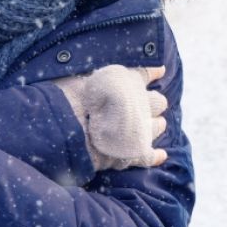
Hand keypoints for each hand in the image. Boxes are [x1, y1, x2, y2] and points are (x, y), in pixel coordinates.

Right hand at [51, 64, 168, 171]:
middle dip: (153, 103)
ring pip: (156, 127)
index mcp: (125, 82)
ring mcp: (138, 129)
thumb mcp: (77, 78)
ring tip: (155, 124)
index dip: (152, 72)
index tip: (159, 71)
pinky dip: (155, 156)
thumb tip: (85, 79)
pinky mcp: (132, 152)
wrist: (65, 128)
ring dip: (155, 125)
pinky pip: (149, 156)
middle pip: (157, 102)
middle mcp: (138, 104)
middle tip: (145, 105)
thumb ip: (88, 79)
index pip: (144, 74)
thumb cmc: (67, 98)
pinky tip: (161, 155)